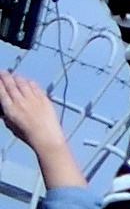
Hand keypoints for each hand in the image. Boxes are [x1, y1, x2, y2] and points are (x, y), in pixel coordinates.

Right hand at [0, 70, 68, 187]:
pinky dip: (29, 82)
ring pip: (23, 83)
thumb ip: (7, 114)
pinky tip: (27, 80)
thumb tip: (4, 106)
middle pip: (11, 85)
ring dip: (17, 77)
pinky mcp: (44, 98)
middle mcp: (21, 102)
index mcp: (10, 110)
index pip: (2, 92)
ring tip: (13, 75)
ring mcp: (33, 99)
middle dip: (6, 77)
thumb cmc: (27, 134)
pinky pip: (35, 86)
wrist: (46, 136)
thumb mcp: (11, 125)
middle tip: (2, 71)